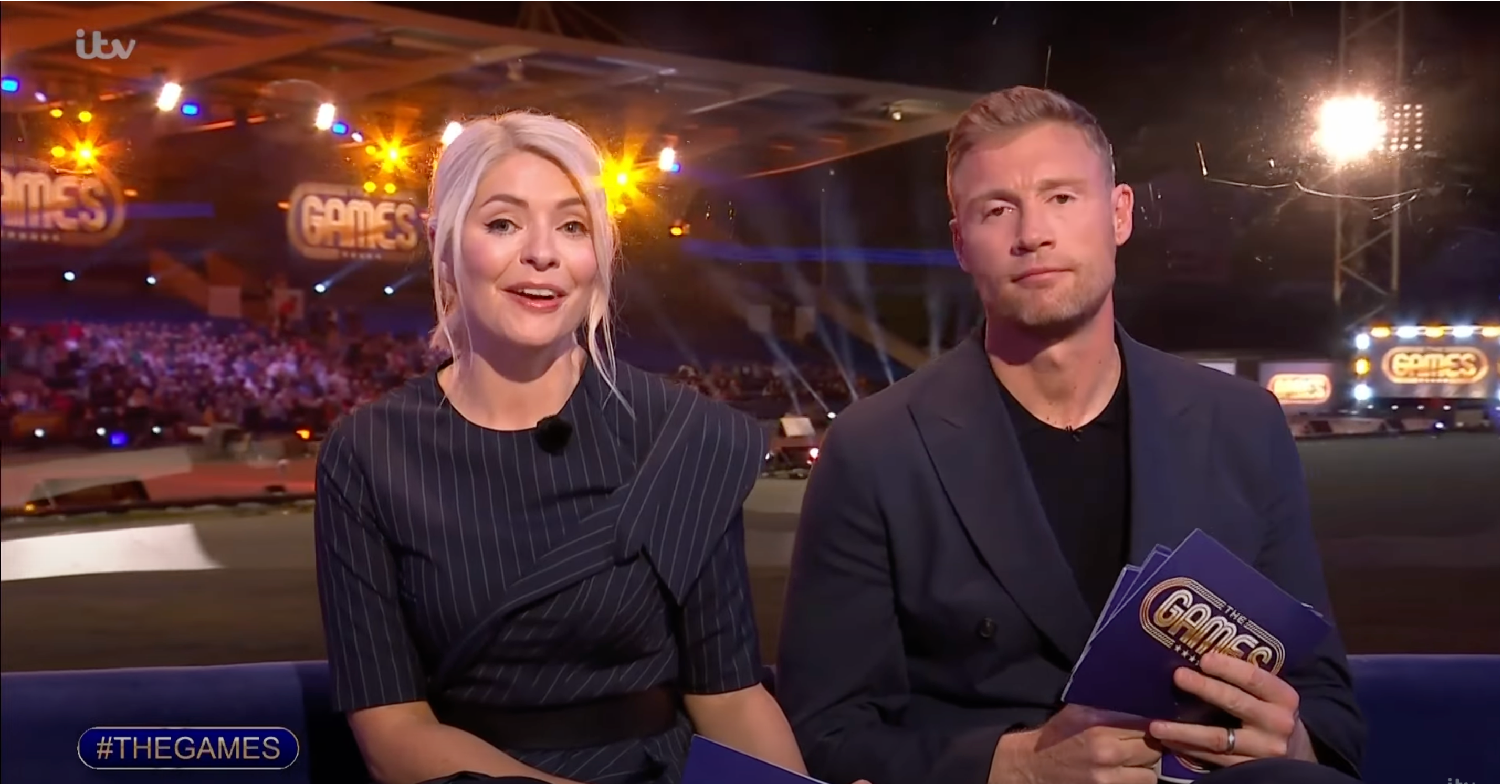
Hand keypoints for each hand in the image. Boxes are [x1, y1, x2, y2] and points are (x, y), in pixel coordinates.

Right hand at [990, 704, 1160, 783]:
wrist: (1032, 766)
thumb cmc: (1057, 737)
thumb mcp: (1077, 712)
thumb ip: (1108, 705)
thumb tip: (1140, 695)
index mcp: (1098, 723)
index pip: (1145, 723)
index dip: (1149, 726)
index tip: (1147, 728)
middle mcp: (1105, 749)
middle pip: (1152, 750)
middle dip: (1148, 748)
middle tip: (1137, 747)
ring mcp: (1107, 777)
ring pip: (1149, 775)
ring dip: (1143, 770)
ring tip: (1131, 765)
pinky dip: (1134, 783)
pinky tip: (1123, 776)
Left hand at [1149, 652, 1314, 766]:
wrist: (1297, 754)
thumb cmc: (1272, 712)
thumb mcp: (1271, 695)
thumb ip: (1246, 679)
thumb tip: (1202, 653)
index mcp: (1283, 697)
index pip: (1255, 679)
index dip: (1229, 667)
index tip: (1204, 658)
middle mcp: (1277, 723)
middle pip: (1236, 703)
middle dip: (1205, 688)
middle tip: (1177, 676)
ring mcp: (1263, 750)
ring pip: (1218, 738)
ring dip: (1184, 730)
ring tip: (1156, 725)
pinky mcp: (1249, 768)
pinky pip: (1213, 758)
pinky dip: (1188, 748)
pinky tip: (1168, 740)